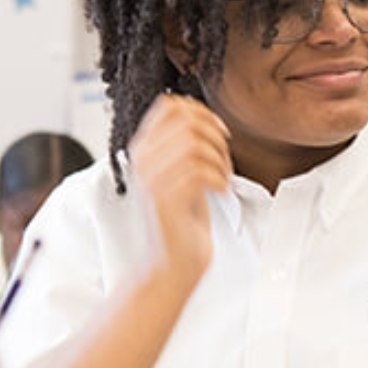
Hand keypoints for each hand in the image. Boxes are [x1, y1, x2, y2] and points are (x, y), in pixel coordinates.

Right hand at [128, 95, 230, 286]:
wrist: (174, 261)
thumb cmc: (183, 217)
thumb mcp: (182, 172)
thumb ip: (184, 145)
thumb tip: (202, 116)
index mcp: (144, 149)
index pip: (169, 106)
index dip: (202, 113)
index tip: (220, 133)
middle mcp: (142, 161)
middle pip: (186, 123)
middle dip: (216, 138)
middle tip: (224, 161)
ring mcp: (151, 181)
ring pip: (193, 146)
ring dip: (220, 161)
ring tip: (223, 179)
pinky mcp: (165, 202)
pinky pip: (198, 173)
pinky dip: (219, 180)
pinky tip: (220, 192)